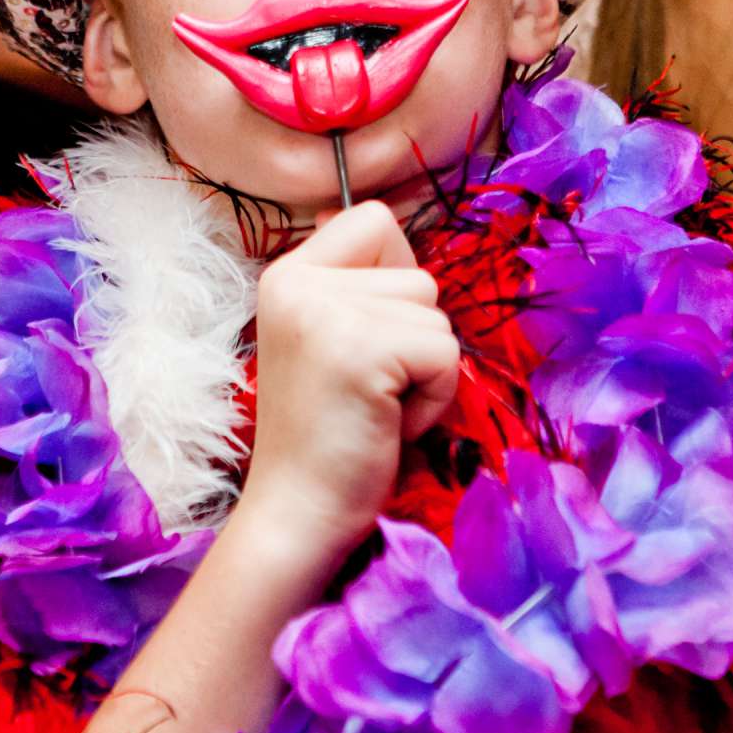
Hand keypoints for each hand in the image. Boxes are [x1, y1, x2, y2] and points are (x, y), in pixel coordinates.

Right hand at [240, 201, 459, 558]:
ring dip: (424, 370)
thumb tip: (397, 230)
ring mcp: (325, 313)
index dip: (395, 275)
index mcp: (287, 273)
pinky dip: (433, 398)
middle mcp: (296, 281)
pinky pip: (445, 353)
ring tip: (376, 406)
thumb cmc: (329, 434)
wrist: (297, 513)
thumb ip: (357, 287)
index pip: (373, 219)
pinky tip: (387, 423)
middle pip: (418, 273)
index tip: (369, 338)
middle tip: (369, 386)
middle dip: (414, 336)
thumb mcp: (330, 338)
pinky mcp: (362, 350)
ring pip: (436, 314)